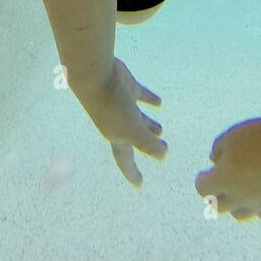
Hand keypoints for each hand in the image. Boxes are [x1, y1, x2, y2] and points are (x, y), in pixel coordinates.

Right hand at [77, 58, 167, 185]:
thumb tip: (163, 156)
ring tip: (161, 130)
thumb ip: (147, 143)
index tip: (139, 184)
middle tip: (164, 149)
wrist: (96, 76)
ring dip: (149, 124)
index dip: (132, 172)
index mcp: (117, 136)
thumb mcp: (131, 128)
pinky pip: (140, 96)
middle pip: (135, 138)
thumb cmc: (112, 106)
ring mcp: (123, 104)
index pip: (125, 160)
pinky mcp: (126, 87)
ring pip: (138, 118)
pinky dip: (150, 100)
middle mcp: (119, 123)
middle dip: (148, 145)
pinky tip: (159, 103)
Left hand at [195, 117, 260, 219]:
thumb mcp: (232, 135)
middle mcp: (238, 195)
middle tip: (218, 186)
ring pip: (239, 215)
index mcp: (224, 178)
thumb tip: (215, 160)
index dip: (202, 180)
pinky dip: (258, 208)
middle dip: (215, 195)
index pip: (202, 188)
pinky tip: (259, 198)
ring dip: (234, 205)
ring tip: (237, 193)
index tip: (205, 173)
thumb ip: (218, 148)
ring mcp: (258, 202)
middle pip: (218, 206)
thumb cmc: (259, 136)